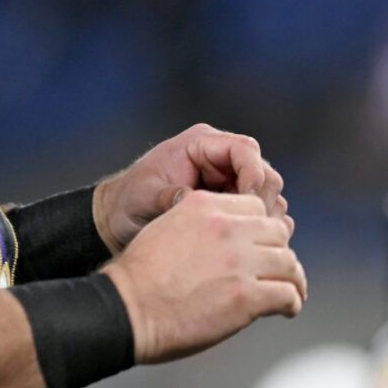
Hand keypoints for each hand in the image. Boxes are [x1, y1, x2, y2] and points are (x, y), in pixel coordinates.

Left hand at [92, 124, 288, 253]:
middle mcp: (220, 158)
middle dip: (261, 201)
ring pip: (268, 194)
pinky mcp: (233, 201)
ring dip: (262, 217)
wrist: (120, 220)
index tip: (247, 206)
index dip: (254, 175)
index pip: (245, 150)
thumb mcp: (144, 198)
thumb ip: (173, 197)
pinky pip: (261, 211)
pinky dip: (258, 227)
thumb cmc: (127, 203)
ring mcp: (230, 180)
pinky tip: (242, 242)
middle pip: (264, 172)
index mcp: (200, 144)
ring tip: (242, 239)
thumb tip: (200, 202)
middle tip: (249, 229)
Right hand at [104, 190, 305, 362]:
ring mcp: (240, 262)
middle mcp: (227, 229)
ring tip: (290, 292)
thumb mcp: (167, 228)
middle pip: (278, 233)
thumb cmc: (139, 278)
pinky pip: (287, 294)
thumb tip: (228, 239)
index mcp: (205, 206)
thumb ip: (201, 226)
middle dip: (280, 252)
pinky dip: (292, 303)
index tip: (263, 246)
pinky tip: (286, 309)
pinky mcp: (247, 295)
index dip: (263, 229)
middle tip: (279, 271)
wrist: (126, 309)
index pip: (256, 208)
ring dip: (292, 279)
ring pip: (288, 263)